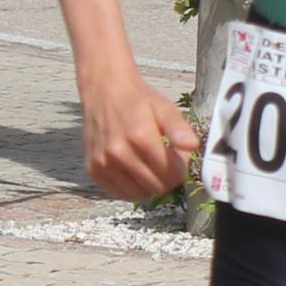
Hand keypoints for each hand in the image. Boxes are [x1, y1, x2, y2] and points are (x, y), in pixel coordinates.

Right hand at [80, 64, 196, 201]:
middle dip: (168, 179)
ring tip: (151, 167)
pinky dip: (133, 189)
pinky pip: (120, 194)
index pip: (171, 173)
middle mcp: (118, 152)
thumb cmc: (138, 100)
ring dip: (151, 186)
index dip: (181, 170)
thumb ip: (179, 128)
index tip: (179, 160)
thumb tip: (192, 146)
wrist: (104, 91)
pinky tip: (136, 173)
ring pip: (140, 194)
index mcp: (140, 136)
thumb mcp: (164, 108)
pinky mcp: (93, 170)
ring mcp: (103, 163)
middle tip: (167, 164)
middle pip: (157, 186)